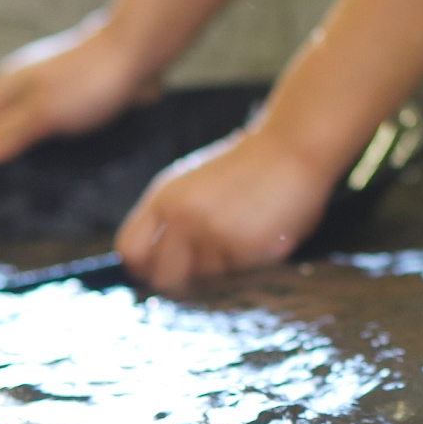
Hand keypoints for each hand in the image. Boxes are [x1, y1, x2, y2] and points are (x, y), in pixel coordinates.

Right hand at [0, 17, 155, 164]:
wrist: (139, 52)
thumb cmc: (89, 80)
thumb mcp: (44, 112)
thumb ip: (11, 133)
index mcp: (9, 84)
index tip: (0, 179)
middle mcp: (27, 85)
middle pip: (9, 127)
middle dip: (17, 151)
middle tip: (30, 182)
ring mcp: (54, 89)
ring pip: (39, 126)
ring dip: (46, 147)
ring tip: (55, 175)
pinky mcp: (79, 96)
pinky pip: (65, 123)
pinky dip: (68, 138)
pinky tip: (78, 156)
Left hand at [115, 125, 336, 291]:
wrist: (293, 146)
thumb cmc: (249, 164)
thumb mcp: (195, 180)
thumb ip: (171, 216)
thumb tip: (151, 264)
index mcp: (165, 196)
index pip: (130, 249)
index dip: (143, 266)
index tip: (160, 267)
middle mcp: (182, 216)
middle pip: (162, 277)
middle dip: (184, 277)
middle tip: (209, 263)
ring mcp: (212, 232)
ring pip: (206, 277)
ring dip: (223, 265)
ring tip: (244, 232)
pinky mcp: (242, 246)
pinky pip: (238, 272)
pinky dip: (250, 260)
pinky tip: (263, 232)